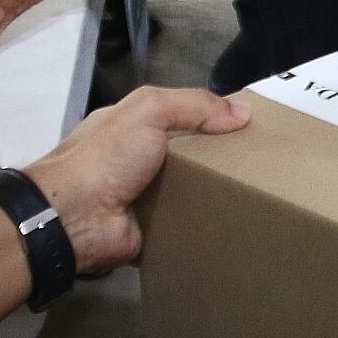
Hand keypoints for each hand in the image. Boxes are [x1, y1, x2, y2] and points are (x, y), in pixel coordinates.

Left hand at [25, 86, 250, 275]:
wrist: (73, 219)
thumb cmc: (106, 157)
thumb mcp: (148, 111)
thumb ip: (193, 105)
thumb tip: (243, 114)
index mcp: (136, 128)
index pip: (182, 116)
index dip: (214, 118)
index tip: (252, 125)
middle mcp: (141, 162)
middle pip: (193, 156)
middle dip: (224, 160)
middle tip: (265, 165)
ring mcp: (148, 198)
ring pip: (194, 192)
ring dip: (220, 195)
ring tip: (261, 195)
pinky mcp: (155, 232)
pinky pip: (189, 226)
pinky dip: (208, 226)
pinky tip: (239, 224)